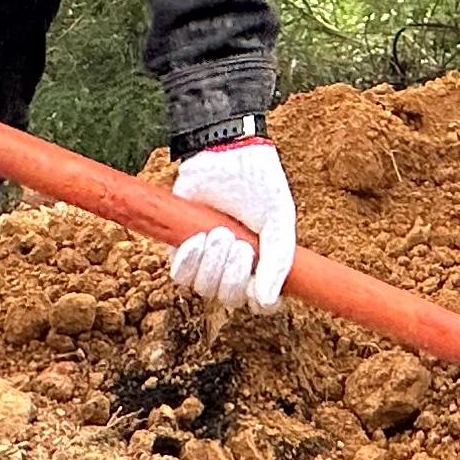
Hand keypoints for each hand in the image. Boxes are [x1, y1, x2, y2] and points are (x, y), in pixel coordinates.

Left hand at [169, 140, 295, 311]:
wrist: (226, 156)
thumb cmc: (259, 185)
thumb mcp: (279, 221)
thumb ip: (278, 262)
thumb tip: (266, 303)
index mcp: (262, 264)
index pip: (260, 303)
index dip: (257, 300)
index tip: (257, 285)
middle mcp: (233, 267)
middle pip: (229, 298)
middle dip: (233, 274)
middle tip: (239, 245)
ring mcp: (207, 260)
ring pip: (204, 288)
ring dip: (212, 264)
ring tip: (219, 233)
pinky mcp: (181, 249)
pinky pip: (180, 275)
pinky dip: (189, 260)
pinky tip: (198, 238)